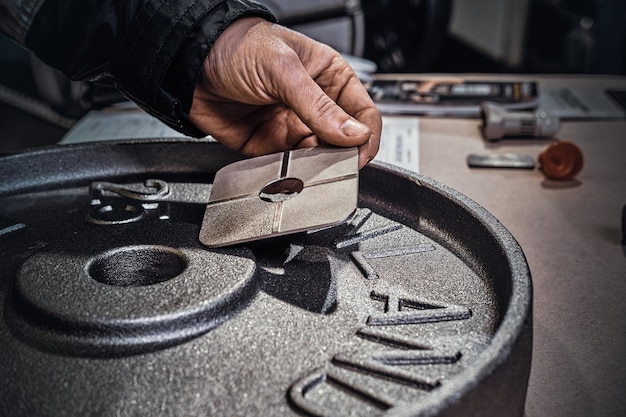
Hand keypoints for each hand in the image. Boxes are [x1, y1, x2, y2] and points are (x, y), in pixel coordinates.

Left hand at [188, 17, 380, 167]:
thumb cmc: (236, 46)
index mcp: (329, 77)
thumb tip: (354, 134)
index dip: (367, 136)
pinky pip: (290, 167)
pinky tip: (290, 170)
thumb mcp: (283, 69)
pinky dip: (292, 173)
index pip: (364, 113)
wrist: (188, 63)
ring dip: (318, 167)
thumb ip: (319, 106)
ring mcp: (293, 126)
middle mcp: (315, 105)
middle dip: (343, 156)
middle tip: (335, 165)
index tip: (359, 154)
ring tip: (309, 167)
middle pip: (344, 141)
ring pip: (319, 158)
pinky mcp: (271, 146)